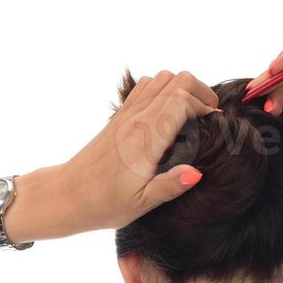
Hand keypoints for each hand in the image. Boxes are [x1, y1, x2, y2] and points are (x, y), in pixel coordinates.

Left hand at [58, 70, 218, 231]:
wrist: (67, 195)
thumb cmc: (104, 204)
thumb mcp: (141, 203)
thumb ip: (170, 186)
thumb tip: (196, 173)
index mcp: (146, 140)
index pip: (182, 101)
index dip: (204, 107)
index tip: (215, 124)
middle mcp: (136, 120)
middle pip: (175, 80)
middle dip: (199, 91)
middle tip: (210, 114)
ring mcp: (126, 115)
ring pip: (160, 79)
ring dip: (181, 89)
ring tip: (192, 113)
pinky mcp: (119, 117)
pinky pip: (144, 88)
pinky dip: (163, 90)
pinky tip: (168, 114)